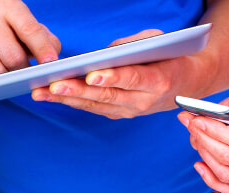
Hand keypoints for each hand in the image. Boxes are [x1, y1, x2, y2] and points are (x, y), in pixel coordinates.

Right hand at [0, 0, 60, 81]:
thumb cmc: (9, 39)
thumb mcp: (30, 35)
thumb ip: (48, 42)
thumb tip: (52, 59)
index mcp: (8, 6)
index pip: (30, 30)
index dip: (42, 49)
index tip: (51, 63)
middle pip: (13, 56)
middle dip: (22, 71)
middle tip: (24, 74)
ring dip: (5, 80)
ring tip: (7, 75)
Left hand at [32, 29, 188, 118]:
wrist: (185, 85)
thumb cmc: (170, 57)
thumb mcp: (160, 42)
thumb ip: (132, 45)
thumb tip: (101, 55)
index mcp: (157, 81)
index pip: (131, 79)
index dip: (111, 78)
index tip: (92, 76)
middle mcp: (143, 101)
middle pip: (106, 96)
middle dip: (77, 90)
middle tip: (54, 84)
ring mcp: (130, 111)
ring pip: (94, 105)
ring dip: (66, 98)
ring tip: (42, 92)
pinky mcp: (119, 114)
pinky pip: (93, 108)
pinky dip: (71, 101)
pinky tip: (51, 95)